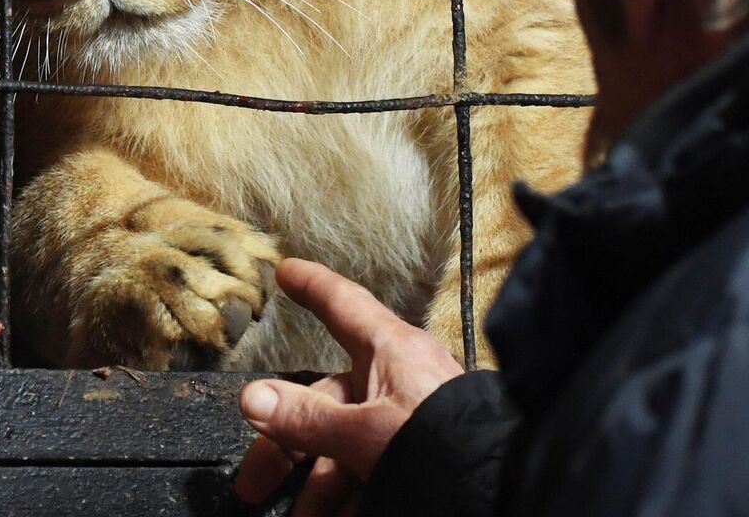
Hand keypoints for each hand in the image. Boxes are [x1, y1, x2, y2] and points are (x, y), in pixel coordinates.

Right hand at [235, 258, 463, 514]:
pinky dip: (352, 496)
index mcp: (390, 351)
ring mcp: (411, 420)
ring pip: (348, 443)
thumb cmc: (444, 448)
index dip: (312, 286)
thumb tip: (252, 398)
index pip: (342, 304)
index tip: (286, 271)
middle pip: (328, 397)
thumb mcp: (366, 433)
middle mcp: (398, 379)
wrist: (511, 496)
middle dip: (288, 445)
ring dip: (320, 485)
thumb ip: (307, 419)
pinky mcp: (424, 456)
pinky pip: (375, 469)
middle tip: (255, 485)